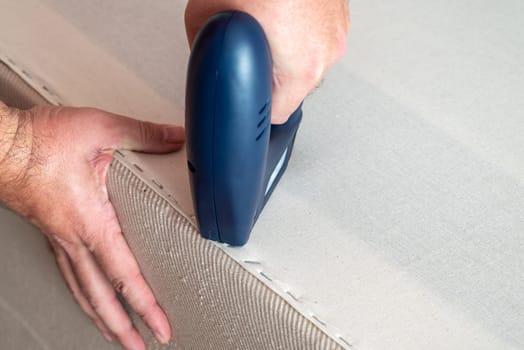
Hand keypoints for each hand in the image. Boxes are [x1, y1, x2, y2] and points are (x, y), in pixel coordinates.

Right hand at [0, 104, 183, 349]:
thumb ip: (142, 134)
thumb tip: (175, 137)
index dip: (145, 305)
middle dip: (123, 327)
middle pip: (101, 296)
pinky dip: (84, 293)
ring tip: (116, 333)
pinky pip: (69, 273)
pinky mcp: (51, 231)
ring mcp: (59, 238)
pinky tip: (88, 294)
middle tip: (141, 346)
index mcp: (91, 221)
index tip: (160, 326)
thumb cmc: (40, 141)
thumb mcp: (100, 129)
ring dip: (102, 316)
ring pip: (82, 289)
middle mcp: (73, 238)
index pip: (125, 275)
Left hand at [184, 0, 349, 123]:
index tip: (246, 106)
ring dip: (286, 55)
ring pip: (306, 63)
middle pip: (293, 89)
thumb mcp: (204, 20)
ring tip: (267, 27)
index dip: (253, 109)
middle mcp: (326, 52)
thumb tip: (210, 60)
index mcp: (301, 67)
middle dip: (269, 79)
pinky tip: (281, 16)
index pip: (275, 115)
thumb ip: (209, 54)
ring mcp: (337, 31)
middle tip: (250, 55)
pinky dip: (299, 34)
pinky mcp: (340, 13)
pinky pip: (315, 38)